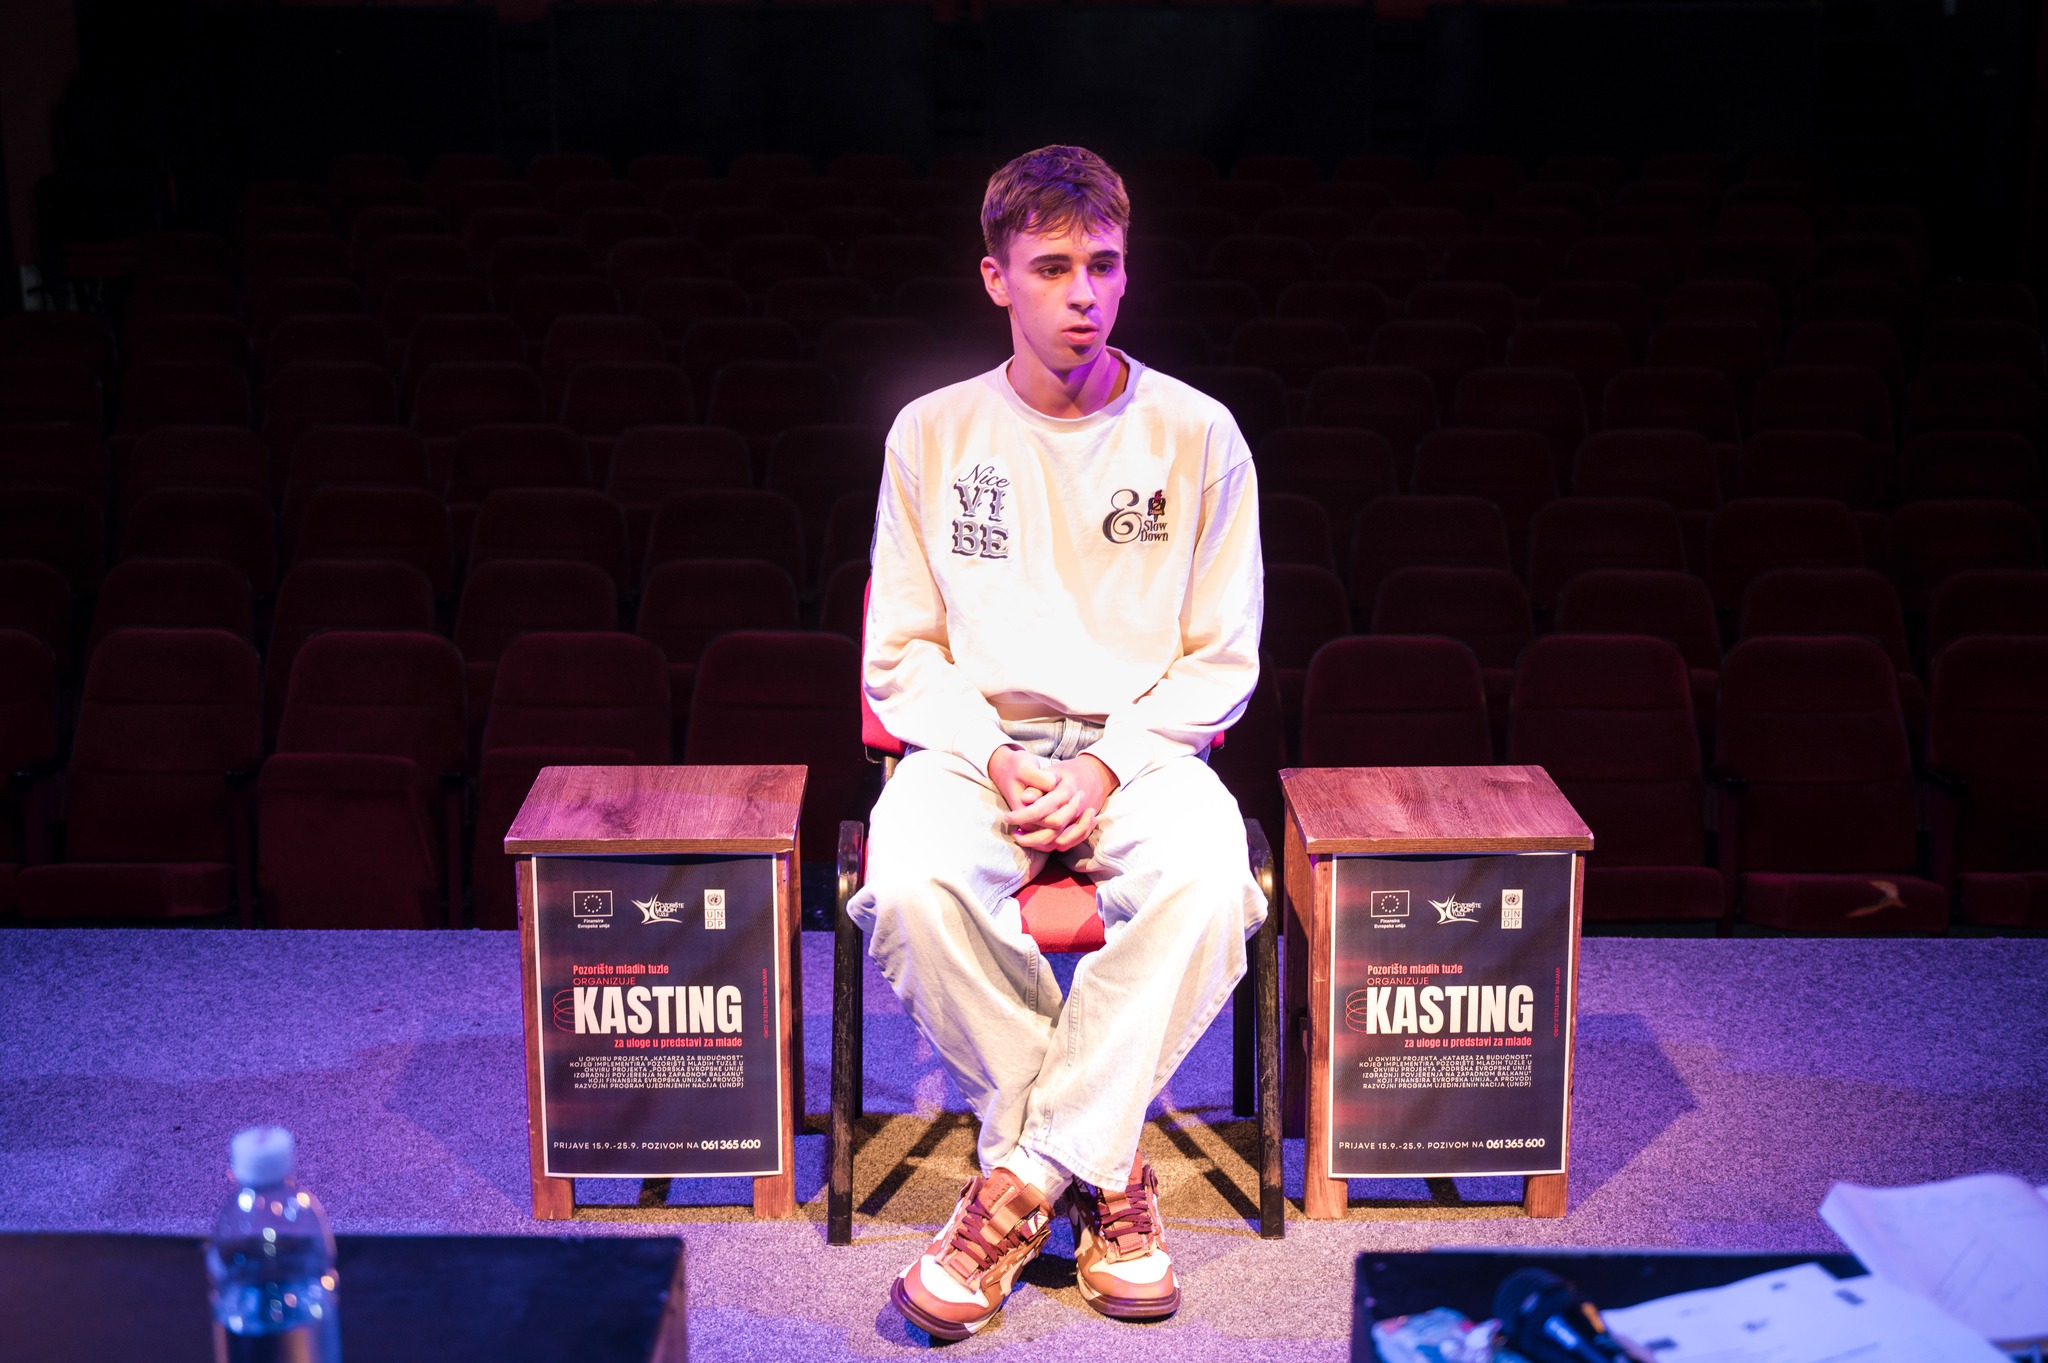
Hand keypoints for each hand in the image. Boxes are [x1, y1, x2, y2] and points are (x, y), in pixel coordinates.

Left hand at [988, 747, 1117, 852]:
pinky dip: (1051, 845)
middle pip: (1053, 830)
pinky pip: (1068, 843)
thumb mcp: (1051, 771)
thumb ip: (1037, 785)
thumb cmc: (1066, 772)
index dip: (1022, 816)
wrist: (1094, 774)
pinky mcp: (1079, 827)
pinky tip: (1036, 842)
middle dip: (1031, 836)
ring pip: (1061, 841)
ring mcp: (1079, 820)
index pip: (1041, 811)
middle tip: (1014, 832)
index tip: (1007, 817)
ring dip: (1039, 844)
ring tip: (1021, 838)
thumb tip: (1025, 798)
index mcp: (1065, 793)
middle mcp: (1075, 810)